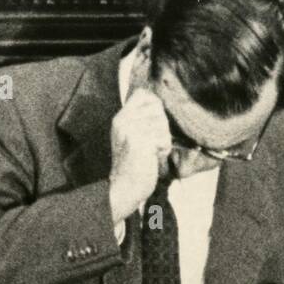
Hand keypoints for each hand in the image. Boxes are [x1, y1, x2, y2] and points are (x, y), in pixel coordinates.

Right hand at [108, 90, 171, 223]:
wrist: (124, 188)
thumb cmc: (132, 165)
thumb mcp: (129, 135)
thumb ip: (139, 118)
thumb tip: (157, 101)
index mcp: (120, 118)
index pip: (143, 94)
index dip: (155, 105)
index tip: (153, 123)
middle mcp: (123, 121)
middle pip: (157, 108)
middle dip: (161, 126)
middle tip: (151, 143)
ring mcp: (131, 130)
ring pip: (162, 123)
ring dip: (163, 139)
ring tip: (151, 151)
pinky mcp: (141, 142)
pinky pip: (164, 138)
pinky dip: (163, 150)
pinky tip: (152, 157)